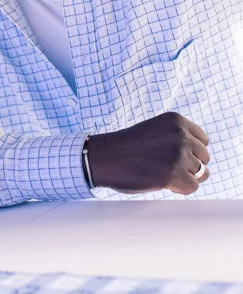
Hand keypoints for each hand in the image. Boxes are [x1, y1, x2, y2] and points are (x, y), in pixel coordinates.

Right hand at [86, 112, 209, 194]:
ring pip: (201, 173)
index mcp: (176, 120)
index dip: (191, 152)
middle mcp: (180, 134)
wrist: (105, 157)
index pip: (203, 140)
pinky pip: (192, 187)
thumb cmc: (128, 146)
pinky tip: (164, 183)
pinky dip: (180, 189)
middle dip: (190, 165)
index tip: (174, 156)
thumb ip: (177, 137)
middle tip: (167, 167)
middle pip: (204, 158)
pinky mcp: (173, 174)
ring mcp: (177, 154)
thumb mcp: (156, 130)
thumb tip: (199, 159)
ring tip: (164, 174)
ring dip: (185, 177)